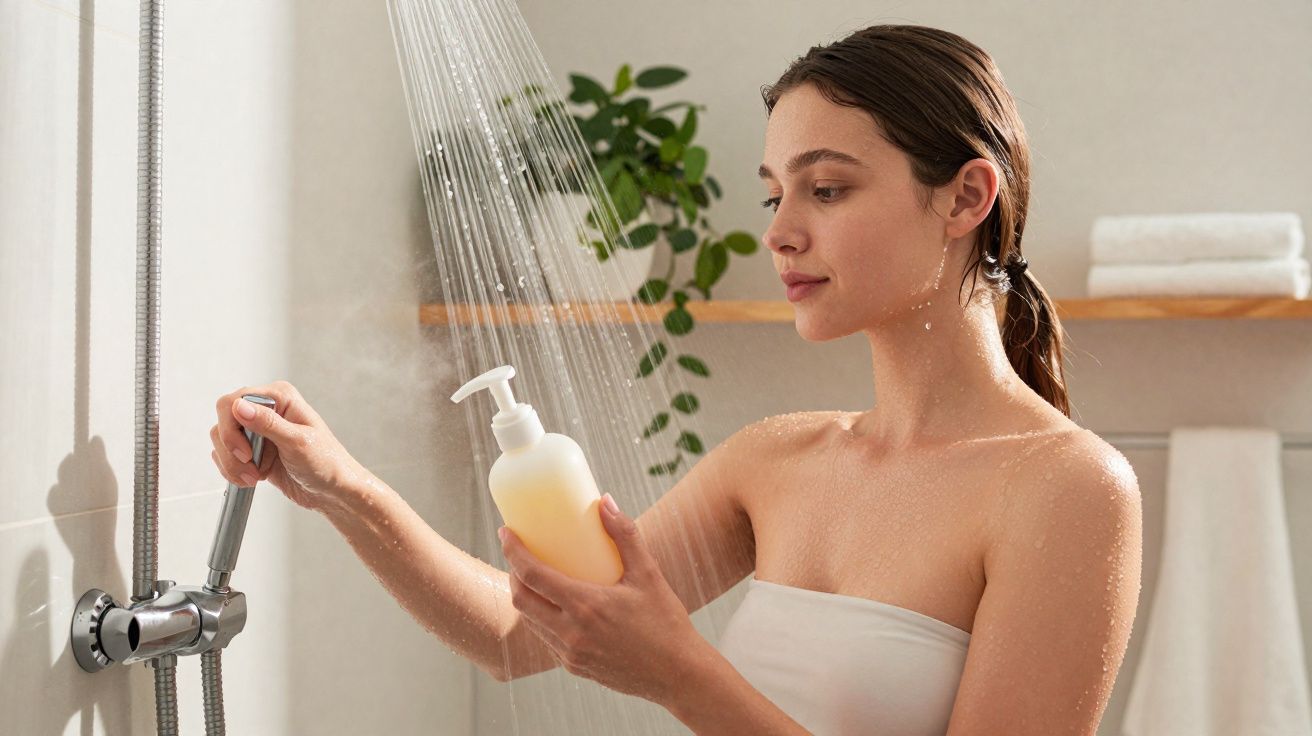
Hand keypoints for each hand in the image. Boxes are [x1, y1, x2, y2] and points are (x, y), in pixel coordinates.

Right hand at [209, 381, 368, 511]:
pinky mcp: (252, 451)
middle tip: (250, 467)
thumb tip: (240, 406)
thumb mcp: (298, 442)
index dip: (231, 428)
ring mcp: (258, 431)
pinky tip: (252, 478)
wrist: (332, 490)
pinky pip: (225, 456)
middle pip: (223, 421)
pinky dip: (232, 471)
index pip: (233, 401)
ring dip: (232, 464)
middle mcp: (267, 410)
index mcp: (280, 397)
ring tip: (254, 476)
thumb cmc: (326, 463)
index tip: (245, 452)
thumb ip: (268, 423)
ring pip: (221, 441)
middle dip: (231, 450)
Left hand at [499, 493, 707, 704]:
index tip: (506, 533)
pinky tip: (555, 606)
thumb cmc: (666, 623)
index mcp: (586, 606)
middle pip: (521, 600)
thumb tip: (605, 502)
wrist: (678, 675)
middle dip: (513, 573)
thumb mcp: (648, 574)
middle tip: (519, 554)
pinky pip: (547, 639)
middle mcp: (571, 633)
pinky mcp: (575, 667)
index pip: (533, 576)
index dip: (513, 552)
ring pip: (531, 622)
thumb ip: (625, 535)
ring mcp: (571, 654)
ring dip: (526, 597)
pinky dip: (542, 618)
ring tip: (535, 577)